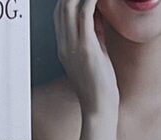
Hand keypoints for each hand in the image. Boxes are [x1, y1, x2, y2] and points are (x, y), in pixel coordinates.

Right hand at [55, 0, 118, 139]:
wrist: (98, 108)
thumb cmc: (100, 86)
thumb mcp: (96, 55)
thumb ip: (95, 34)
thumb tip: (98, 15)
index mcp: (64, 47)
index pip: (59, 14)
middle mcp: (64, 44)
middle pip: (61, 6)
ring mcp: (73, 46)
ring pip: (69, 6)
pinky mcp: (86, 48)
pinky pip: (85, 15)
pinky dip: (91, 1)